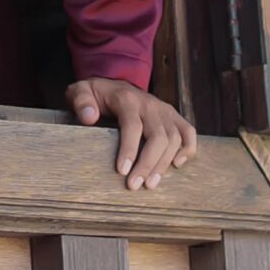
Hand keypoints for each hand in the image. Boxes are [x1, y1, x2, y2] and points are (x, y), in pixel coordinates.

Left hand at [67, 76, 196, 188]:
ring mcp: (164, 110)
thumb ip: (81, 101)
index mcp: (127, 99)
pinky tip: (177, 165)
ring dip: (164, 163)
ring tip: (151, 184)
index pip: (132, 125)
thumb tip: (89, 117)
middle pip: (157, 136)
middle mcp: (150, 104)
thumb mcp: (81, 91)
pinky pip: (188, 132)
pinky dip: (188, 149)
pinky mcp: (173, 116)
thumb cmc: (97, 94)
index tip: (122, 171)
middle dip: (147, 164)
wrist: (115, 83)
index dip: (129, 149)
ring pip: (174, 138)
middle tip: (135, 186)